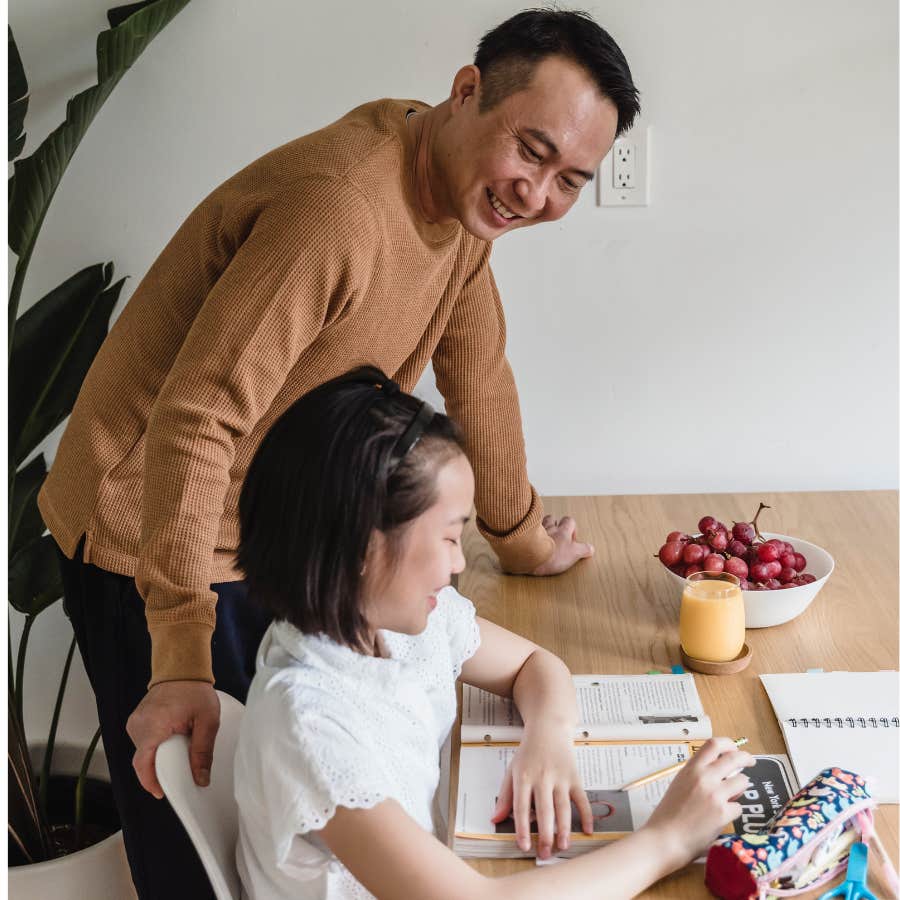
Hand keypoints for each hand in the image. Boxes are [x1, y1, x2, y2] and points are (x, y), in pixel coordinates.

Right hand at [125, 680, 219, 798]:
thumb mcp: (208, 721)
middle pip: (144, 760)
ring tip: (177, 753)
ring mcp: (135, 722)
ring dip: (158, 757)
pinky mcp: (136, 721)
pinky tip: (170, 744)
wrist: (181, 669)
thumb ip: (203, 751)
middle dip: (160, 770)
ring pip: (143, 752)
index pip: (144, 763)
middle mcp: (138, 724)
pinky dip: (155, 748)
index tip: (162, 793)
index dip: (151, 782)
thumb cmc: (195, 691)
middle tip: (179, 772)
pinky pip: (143, 743)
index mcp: (154, 724)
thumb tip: (200, 779)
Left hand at [490, 725, 592, 859]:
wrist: (548, 729)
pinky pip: (582, 798)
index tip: (523, 846)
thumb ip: (505, 796)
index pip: (521, 807)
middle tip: (545, 854)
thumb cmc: (528, 752)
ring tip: (563, 846)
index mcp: (523, 777)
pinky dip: (587, 815)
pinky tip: (588, 830)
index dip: (522, 828)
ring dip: (564, 829)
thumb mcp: (512, 770)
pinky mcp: (575, 776)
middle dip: (545, 834)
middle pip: (545, 810)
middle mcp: (542, 777)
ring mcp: (560, 777)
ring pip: (563, 807)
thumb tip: (495, 819)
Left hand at [531, 515, 593, 575]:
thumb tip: (590, 548)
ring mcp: (536, 530)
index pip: (569, 521)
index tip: (571, 538)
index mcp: (563, 530)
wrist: (531, 555)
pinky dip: (530, 532)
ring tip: (544, 535)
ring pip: (540, 523)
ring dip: (543, 527)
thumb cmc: (552, 554)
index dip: (571, 528)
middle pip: (553, 519)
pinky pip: (528, 529)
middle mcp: (550, 527)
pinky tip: (530, 538)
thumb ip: (583, 550)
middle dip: (555, 524)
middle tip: (557, 534)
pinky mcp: (525, 535)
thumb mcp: (574, 554)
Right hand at [644, 737, 754, 867]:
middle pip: (734, 758)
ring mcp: (714, 794)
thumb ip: (699, 775)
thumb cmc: (669, 814)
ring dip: (741, 787)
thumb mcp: (680, 785)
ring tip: (732, 795)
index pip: (714, 744)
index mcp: (691, 768)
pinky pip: (738, 807)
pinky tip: (722, 817)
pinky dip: (733, 811)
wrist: (665, 837)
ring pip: (742, 781)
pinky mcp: (722, 813)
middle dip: (746, 758)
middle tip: (750, 762)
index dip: (728, 743)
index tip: (734, 749)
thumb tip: (722, 773)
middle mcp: (704, 777)